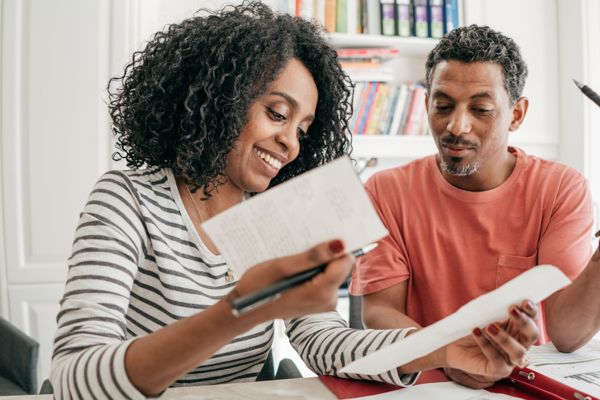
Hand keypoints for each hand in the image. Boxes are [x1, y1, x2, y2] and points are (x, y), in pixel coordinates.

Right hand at [231, 239, 352, 319]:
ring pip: (331, 271)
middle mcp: (328, 300)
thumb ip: (312, 257)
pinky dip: (313, 269)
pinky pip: (323, 278)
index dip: (337, 246)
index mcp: (321, 292)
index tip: (324, 233)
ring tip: (298, 255)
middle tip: (306, 243)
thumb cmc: (259, 287)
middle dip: (325, 253)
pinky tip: (297, 265)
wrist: (246, 309)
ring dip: (317, 260)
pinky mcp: (318, 301)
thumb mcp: (282, 267)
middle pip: (339, 266)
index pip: (345, 261)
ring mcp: (324, 302)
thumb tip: (339, 244)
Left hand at [444, 301, 538, 388]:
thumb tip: (501, 299)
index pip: (532, 320)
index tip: (525, 302)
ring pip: (519, 352)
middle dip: (524, 322)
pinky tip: (476, 332)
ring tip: (489, 326)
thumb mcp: (483, 316)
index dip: (531, 311)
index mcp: (517, 329)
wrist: (454, 346)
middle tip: (512, 310)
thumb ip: (494, 310)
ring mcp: (509, 358)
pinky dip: (486, 344)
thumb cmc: (472, 328)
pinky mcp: (497, 369)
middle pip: (532, 335)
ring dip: (505, 337)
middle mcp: (518, 344)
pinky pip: (497, 360)